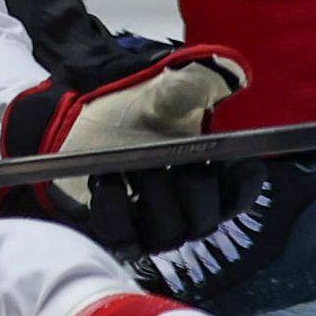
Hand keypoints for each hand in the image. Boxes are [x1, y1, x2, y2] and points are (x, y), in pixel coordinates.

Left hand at [3, 38, 249, 238]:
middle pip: (205, 221)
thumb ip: (195, 85)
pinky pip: (123, 238)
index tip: (241, 165)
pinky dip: (114, 208)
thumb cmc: (124, 105)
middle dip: (191, 192)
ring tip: (128, 167)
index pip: (238, 194)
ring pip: (168, 234)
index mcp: (205, 173)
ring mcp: (149, 226)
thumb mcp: (161, 89)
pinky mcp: (115, 234)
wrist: (71, 115)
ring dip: (152, 201)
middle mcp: (182, 207)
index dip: (244, 185)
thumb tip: (233, 77)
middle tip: (170, 163)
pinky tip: (104, 179)